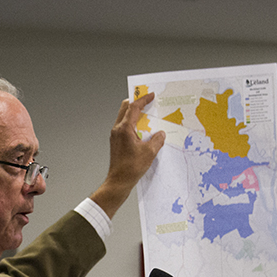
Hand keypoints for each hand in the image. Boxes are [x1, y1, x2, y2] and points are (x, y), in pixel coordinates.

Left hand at [90, 93, 165, 218]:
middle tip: (146, 100)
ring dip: (134, 113)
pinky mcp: (116, 142)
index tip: (151, 95)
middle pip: (125, 108)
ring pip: (124, 117)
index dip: (143, 100)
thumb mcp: (149, 152)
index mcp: (124, 128)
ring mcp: (115, 135)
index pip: (134, 107)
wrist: (118, 181)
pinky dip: (133, 123)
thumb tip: (160, 134)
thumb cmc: (131, 168)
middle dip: (136, 102)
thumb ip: (157, 140)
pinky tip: (142, 129)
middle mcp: (117, 129)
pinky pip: (124, 126)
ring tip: (146, 114)